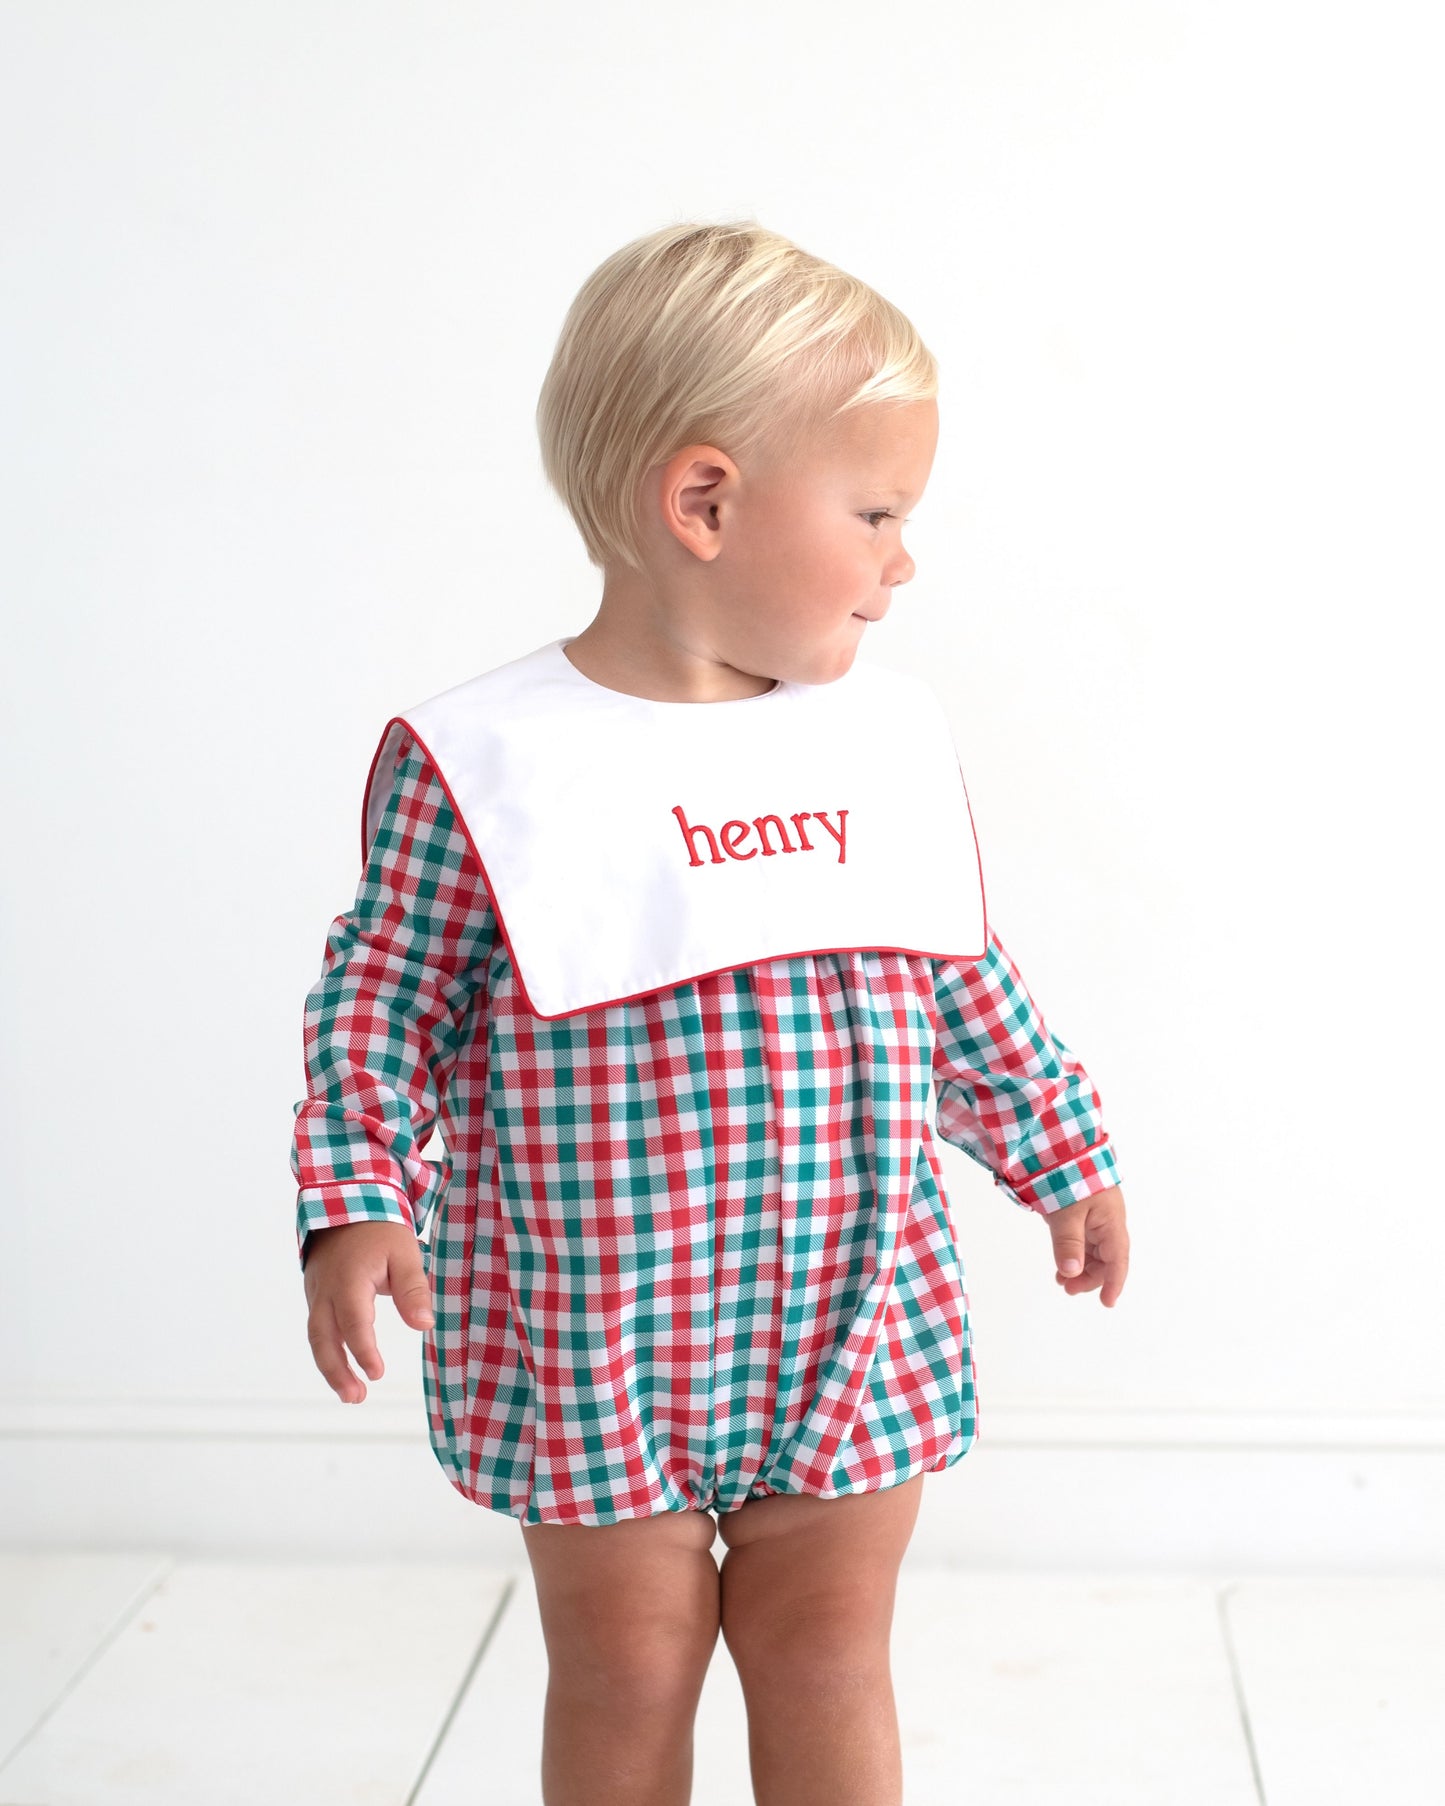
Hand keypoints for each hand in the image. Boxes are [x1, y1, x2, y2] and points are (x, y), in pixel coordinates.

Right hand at [302, 1220, 435, 1403]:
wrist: (347, 1204)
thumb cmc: (380, 1231)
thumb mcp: (405, 1253)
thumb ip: (413, 1289)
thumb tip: (424, 1324)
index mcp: (348, 1280)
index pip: (354, 1322)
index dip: (363, 1350)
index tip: (376, 1373)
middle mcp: (326, 1290)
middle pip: (323, 1338)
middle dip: (337, 1371)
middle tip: (355, 1397)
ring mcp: (317, 1293)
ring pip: (316, 1336)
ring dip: (330, 1367)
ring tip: (351, 1394)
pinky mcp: (316, 1295)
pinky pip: (317, 1327)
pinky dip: (327, 1351)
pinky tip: (342, 1369)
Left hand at [1046, 1184, 1128, 1306]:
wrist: (1063, 1146)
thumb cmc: (1070, 1177)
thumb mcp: (1066, 1213)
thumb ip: (1068, 1243)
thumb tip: (1070, 1272)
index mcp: (1111, 1222)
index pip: (1118, 1260)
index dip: (1114, 1283)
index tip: (1107, 1303)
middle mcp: (1107, 1221)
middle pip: (1105, 1258)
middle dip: (1090, 1277)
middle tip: (1068, 1289)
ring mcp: (1094, 1216)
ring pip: (1093, 1250)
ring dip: (1080, 1267)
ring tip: (1061, 1280)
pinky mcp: (1081, 1211)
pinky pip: (1082, 1239)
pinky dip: (1074, 1253)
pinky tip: (1061, 1264)